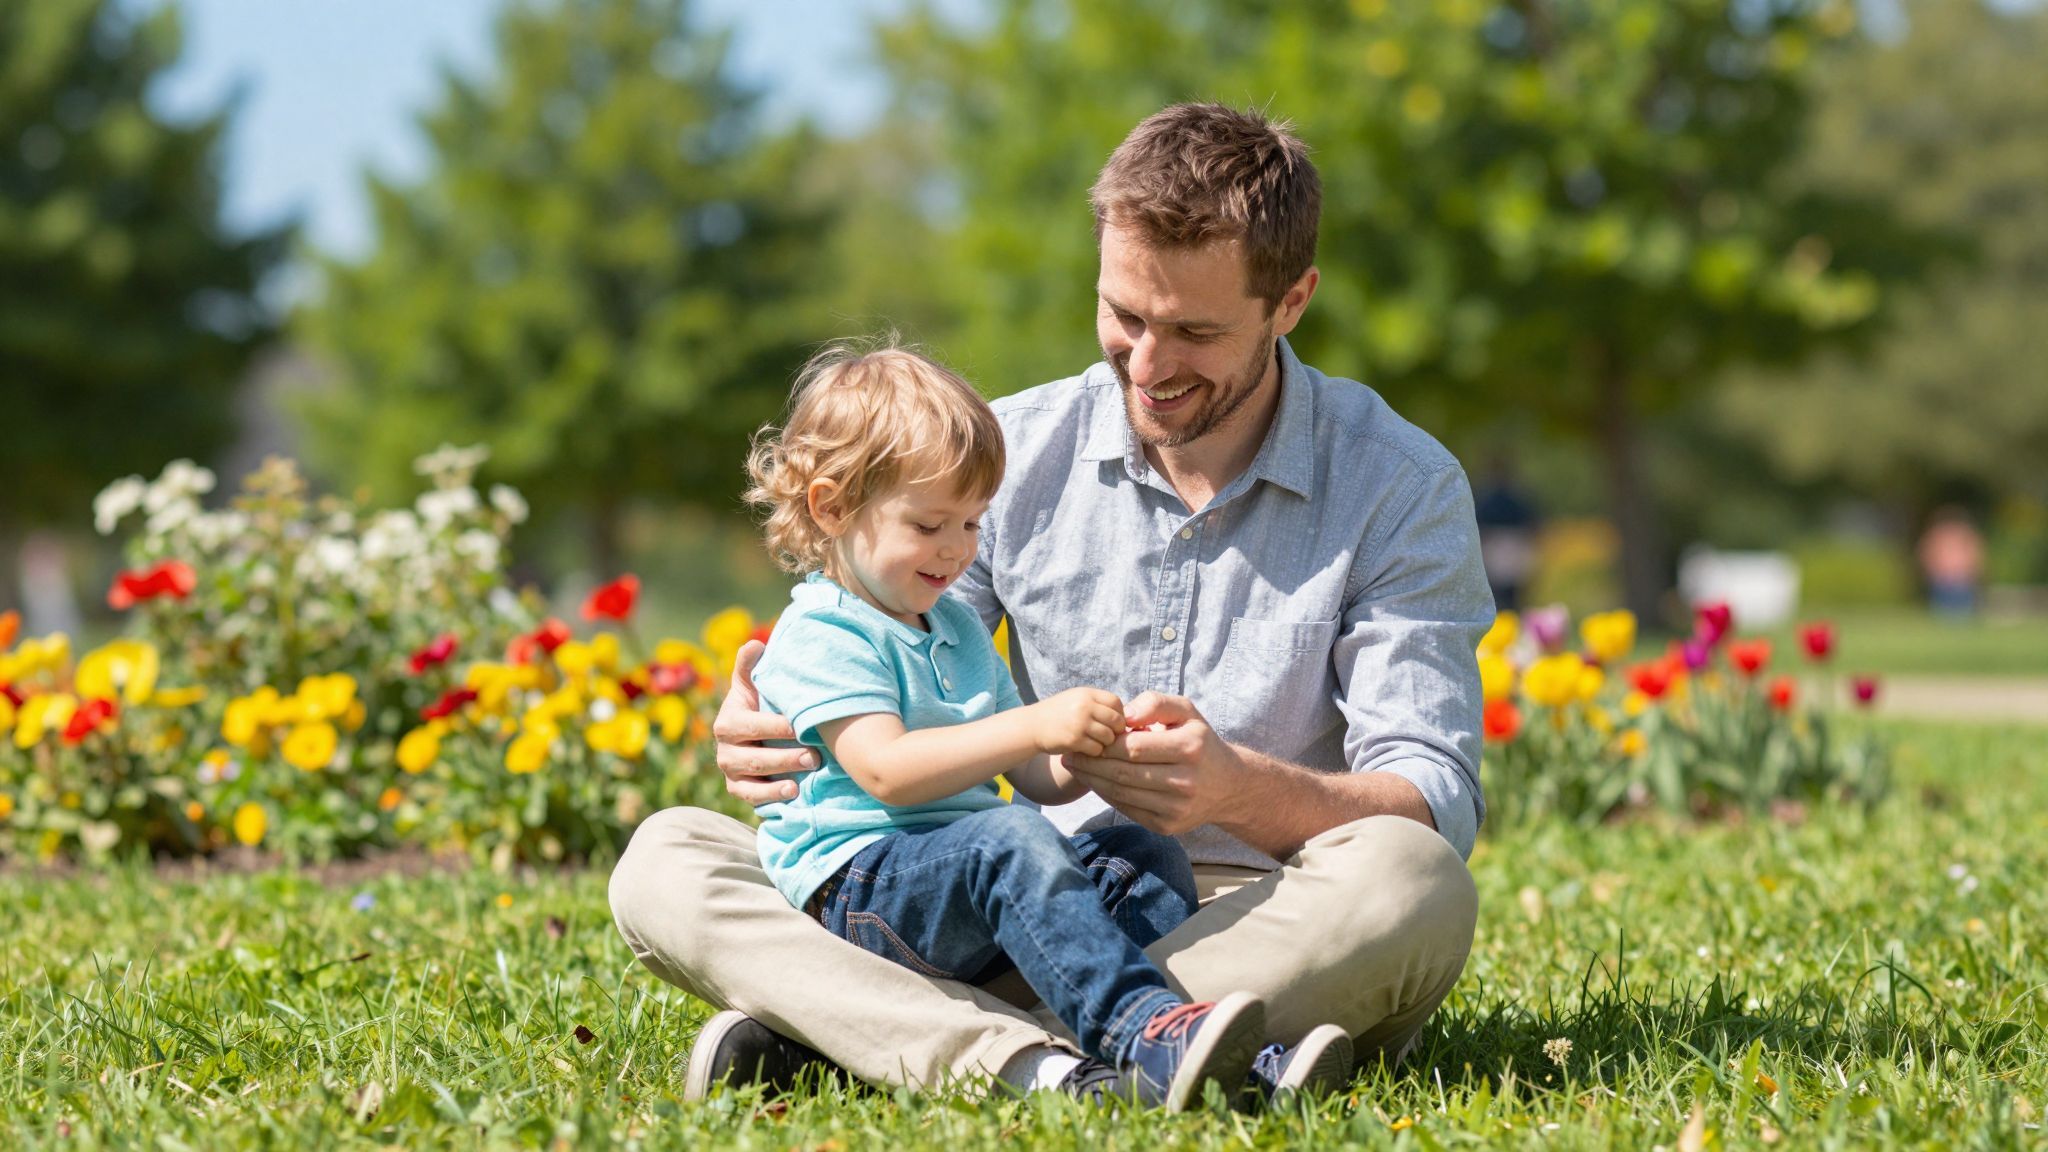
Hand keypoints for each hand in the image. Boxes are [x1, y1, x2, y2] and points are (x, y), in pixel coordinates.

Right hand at [713, 640, 818, 803]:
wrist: (755, 733)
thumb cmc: (759, 703)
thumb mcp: (753, 684)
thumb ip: (750, 665)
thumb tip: (755, 645)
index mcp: (727, 721)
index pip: (750, 725)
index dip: (775, 726)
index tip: (801, 725)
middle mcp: (724, 749)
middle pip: (753, 757)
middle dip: (785, 756)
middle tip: (816, 755)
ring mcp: (730, 772)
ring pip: (753, 779)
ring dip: (782, 777)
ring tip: (808, 773)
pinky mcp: (739, 790)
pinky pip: (752, 797)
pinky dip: (772, 797)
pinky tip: (794, 792)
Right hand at [1030, 687, 1124, 756]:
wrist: (1032, 725)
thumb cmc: (1059, 714)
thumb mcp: (1078, 699)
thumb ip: (1099, 704)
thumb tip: (1128, 719)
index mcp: (1087, 694)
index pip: (1116, 703)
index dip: (1119, 714)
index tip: (1113, 723)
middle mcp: (1084, 706)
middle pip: (1116, 721)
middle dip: (1116, 732)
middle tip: (1108, 737)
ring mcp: (1079, 723)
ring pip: (1109, 737)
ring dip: (1105, 744)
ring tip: (1094, 743)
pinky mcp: (1074, 740)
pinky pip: (1097, 749)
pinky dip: (1094, 752)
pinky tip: (1085, 749)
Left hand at [1062, 692, 1239, 836]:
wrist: (1228, 786)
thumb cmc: (1199, 741)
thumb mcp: (1186, 712)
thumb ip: (1155, 703)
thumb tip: (1125, 715)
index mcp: (1189, 748)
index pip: (1133, 747)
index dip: (1104, 744)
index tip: (1084, 738)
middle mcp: (1185, 781)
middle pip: (1124, 772)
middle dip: (1090, 764)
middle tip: (1068, 755)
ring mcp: (1176, 808)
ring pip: (1122, 793)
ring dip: (1093, 781)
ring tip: (1075, 768)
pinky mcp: (1167, 826)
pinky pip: (1127, 809)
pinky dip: (1106, 796)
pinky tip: (1095, 782)